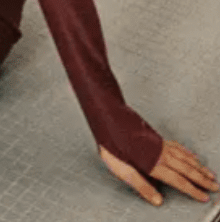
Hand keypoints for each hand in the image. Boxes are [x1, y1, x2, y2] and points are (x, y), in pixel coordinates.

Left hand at [99, 141, 218, 206]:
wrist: (108, 116)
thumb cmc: (111, 142)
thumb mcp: (121, 168)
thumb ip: (140, 185)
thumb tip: (157, 200)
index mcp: (153, 163)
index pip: (178, 181)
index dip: (193, 190)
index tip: (204, 197)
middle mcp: (160, 153)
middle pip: (187, 169)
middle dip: (202, 179)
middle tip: (215, 187)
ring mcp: (160, 144)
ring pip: (185, 157)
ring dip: (199, 167)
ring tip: (210, 174)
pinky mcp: (156, 137)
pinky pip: (177, 147)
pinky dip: (188, 153)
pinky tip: (192, 155)